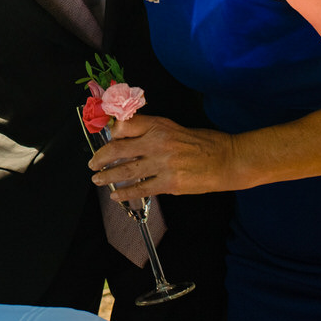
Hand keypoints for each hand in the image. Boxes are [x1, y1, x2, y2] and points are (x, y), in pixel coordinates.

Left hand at [89, 115, 237, 198]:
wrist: (228, 160)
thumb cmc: (202, 143)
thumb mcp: (174, 128)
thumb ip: (150, 131)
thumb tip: (124, 137)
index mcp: (159, 126)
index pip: (125, 125)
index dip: (109, 133)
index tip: (102, 140)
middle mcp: (158, 142)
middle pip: (119, 149)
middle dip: (101, 158)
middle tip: (92, 163)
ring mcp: (163, 164)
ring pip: (126, 170)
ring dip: (108, 176)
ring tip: (97, 179)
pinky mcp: (170, 183)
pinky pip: (141, 189)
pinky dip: (125, 193)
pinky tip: (116, 194)